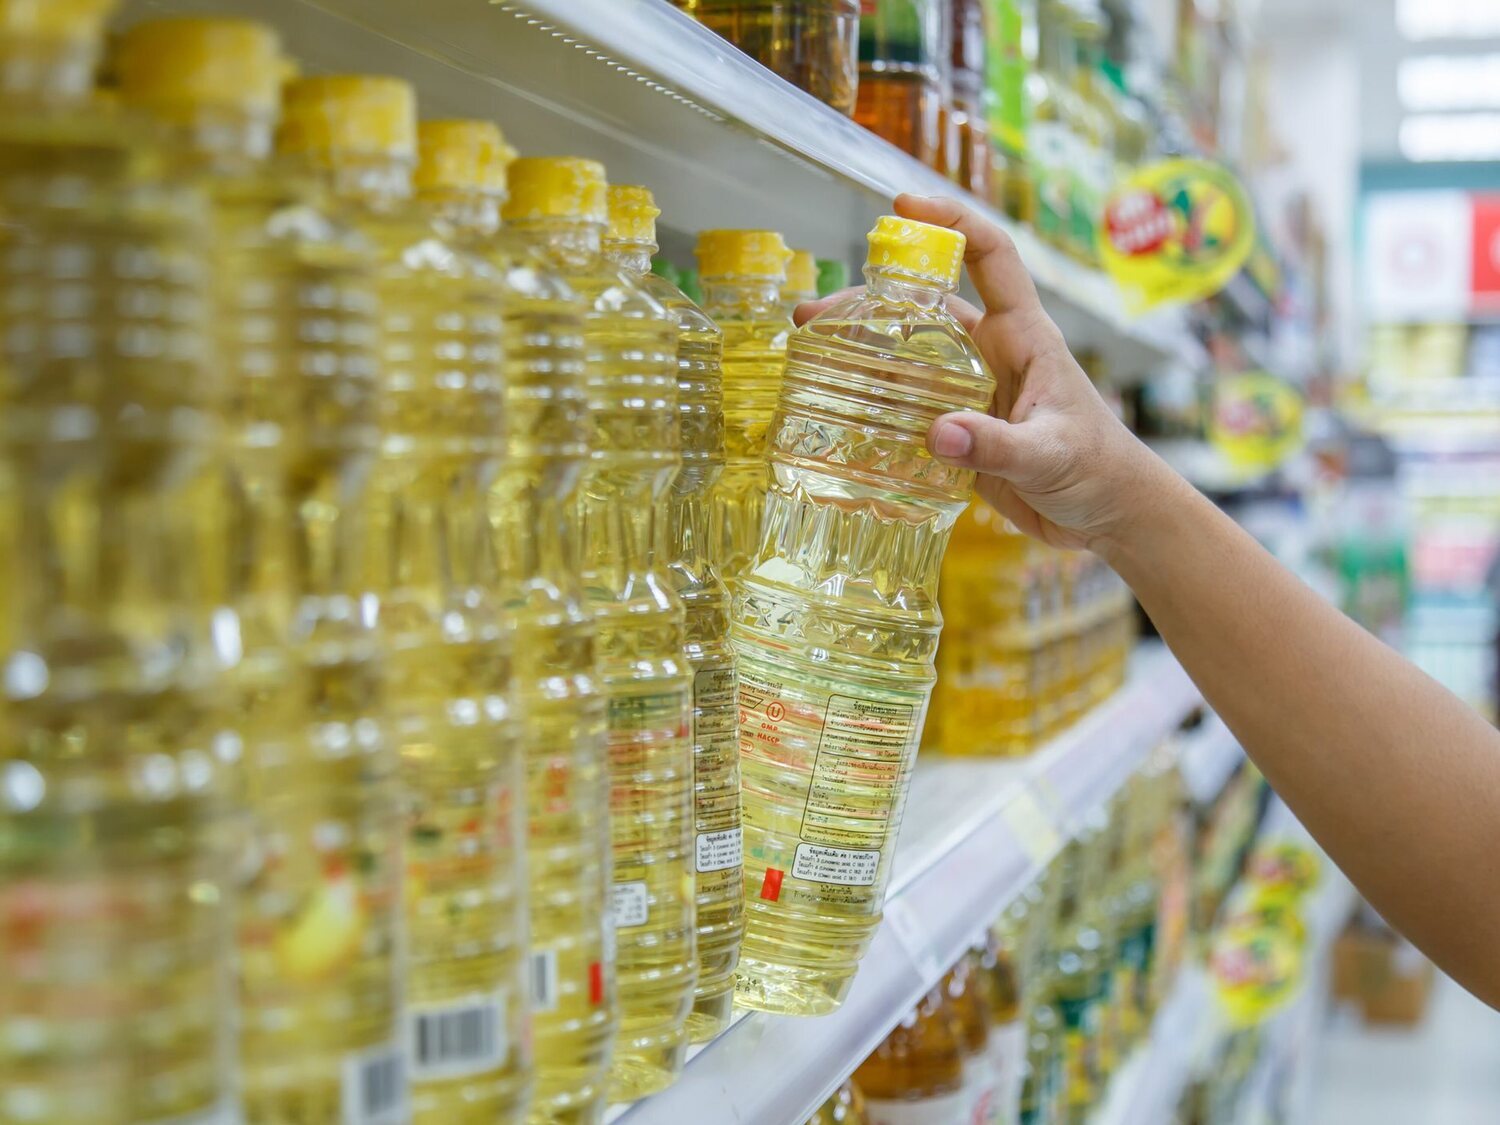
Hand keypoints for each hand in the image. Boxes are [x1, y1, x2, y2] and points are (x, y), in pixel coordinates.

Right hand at [795, 194, 1176, 553]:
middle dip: (870, 304)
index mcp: (1023, 337)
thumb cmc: (1097, 470)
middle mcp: (993, 354)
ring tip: (808, 356)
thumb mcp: (1049, 456)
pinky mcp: (962, 432)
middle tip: (813, 318)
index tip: (902, 208)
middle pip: (924, 310)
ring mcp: (973, 393)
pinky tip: (837, 410)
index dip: (951, 222)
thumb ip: (996, 446)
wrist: (1109, 515)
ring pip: (908, 359)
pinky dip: (874, 406)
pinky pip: (909, 409)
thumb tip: (937, 435)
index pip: (990, 256)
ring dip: (861, 354)